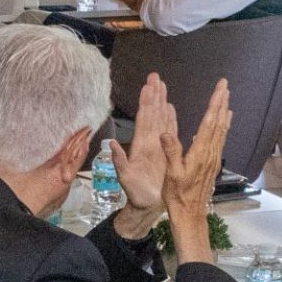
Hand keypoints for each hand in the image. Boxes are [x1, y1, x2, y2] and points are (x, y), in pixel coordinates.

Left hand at [110, 73, 174, 222]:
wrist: (147, 205)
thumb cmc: (136, 193)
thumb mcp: (125, 177)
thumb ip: (119, 161)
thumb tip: (111, 144)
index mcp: (141, 146)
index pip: (143, 119)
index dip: (146, 102)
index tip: (147, 85)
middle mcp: (149, 141)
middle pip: (152, 113)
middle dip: (154, 94)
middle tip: (155, 76)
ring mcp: (158, 145)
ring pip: (161, 118)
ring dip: (161, 101)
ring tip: (162, 85)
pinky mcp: (166, 151)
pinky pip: (169, 130)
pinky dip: (170, 118)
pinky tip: (170, 107)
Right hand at [160, 79, 230, 263]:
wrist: (190, 214)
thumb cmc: (178, 196)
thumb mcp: (171, 175)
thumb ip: (171, 152)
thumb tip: (165, 132)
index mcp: (200, 153)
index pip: (210, 122)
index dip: (215, 103)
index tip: (220, 88)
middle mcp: (211, 153)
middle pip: (219, 122)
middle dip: (222, 102)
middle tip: (225, 86)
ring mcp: (214, 158)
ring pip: (222, 130)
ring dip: (223, 112)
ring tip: (226, 98)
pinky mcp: (213, 163)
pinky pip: (220, 139)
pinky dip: (223, 126)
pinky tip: (224, 121)